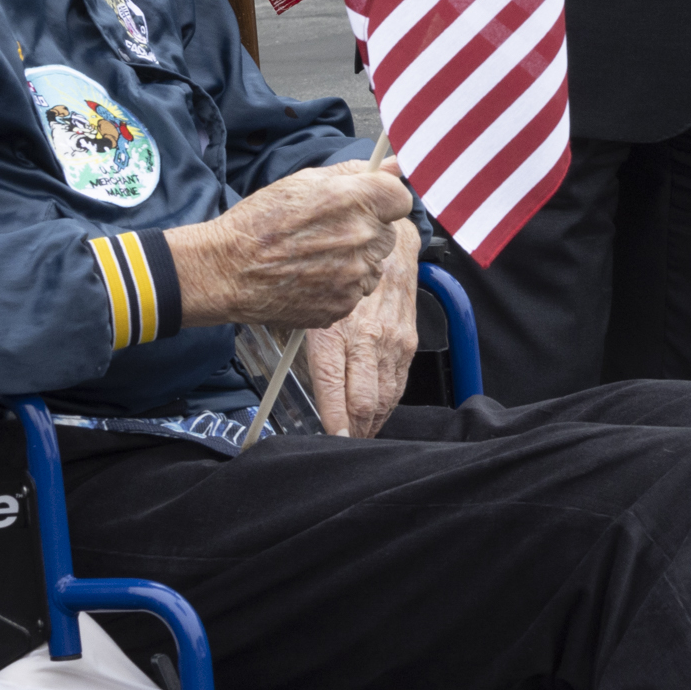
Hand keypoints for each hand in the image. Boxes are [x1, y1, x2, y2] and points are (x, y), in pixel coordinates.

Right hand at [165, 161, 414, 332]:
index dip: (385, 200)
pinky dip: (340, 286)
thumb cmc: (258, 223)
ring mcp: (353, 276)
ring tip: (316, 256)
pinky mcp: (343, 306)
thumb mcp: (303, 182)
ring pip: (373, 265)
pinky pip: (356, 292)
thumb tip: (391, 165)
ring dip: (355, 260)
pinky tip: (311, 277)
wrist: (226, 271)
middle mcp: (361, 238)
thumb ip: (353, 173)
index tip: (370, 204)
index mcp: (354, 201)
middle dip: (368, 231)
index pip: (400, 198)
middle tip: (331, 231)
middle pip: (388, 234)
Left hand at [303, 217, 420, 437]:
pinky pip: (399, 383)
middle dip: (354, 430)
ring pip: (384, 397)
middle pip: (364, 401)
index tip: (333, 441)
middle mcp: (368, 338)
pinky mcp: (408, 341)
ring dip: (372, 421)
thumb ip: (297, 338)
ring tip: (360, 435)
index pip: (334, 388)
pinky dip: (388, 403)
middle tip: (345, 446)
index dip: (334, 421)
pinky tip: (377, 412)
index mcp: (336, 329)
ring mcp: (392, 341)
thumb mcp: (307, 303)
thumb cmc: (337, 272)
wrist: (389, 244)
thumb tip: (282, 377)